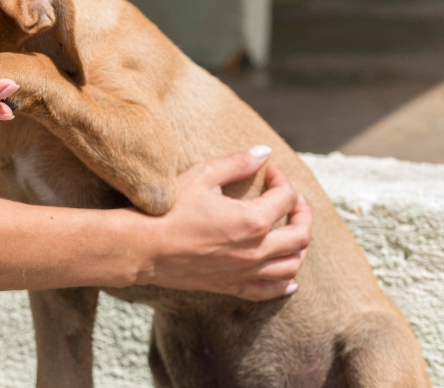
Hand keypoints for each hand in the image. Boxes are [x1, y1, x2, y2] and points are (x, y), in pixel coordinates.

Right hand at [135, 146, 311, 300]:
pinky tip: (289, 278)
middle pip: (301, 235)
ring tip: (290, 231)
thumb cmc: (169, 210)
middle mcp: (256, 251)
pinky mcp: (232, 286)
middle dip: (301, 213)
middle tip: (291, 199)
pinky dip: (285, 283)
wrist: (142, 247)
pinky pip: (270, 290)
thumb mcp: (202, 176)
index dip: (282, 181)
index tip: (269, 173)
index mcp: (253, 221)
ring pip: (292, 265)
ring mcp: (246, 272)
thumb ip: (237, 163)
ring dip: (298, 246)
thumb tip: (264, 152)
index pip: (285, 198)